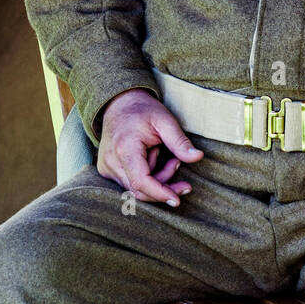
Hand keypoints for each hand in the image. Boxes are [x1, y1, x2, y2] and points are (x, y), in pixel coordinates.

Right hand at [98, 88, 203, 205]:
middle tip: (183, 176)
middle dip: (164, 187)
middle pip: (139, 189)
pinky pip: (130, 183)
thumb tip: (198, 157)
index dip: (159, 193)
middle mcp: (111, 161)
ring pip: (135, 188)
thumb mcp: (165, 120)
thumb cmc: (143, 111)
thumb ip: (179, 141)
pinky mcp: (107, 170)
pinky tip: (154, 159)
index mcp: (125, 148)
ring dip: (157, 179)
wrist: (119, 104)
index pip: (141, 181)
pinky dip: (147, 177)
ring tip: (169, 159)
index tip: (177, 200)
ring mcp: (106, 167)